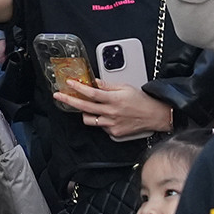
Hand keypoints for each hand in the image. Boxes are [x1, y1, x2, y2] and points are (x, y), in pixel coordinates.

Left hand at [55, 79, 173, 138]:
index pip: (91, 93)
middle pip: (85, 107)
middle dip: (69, 100)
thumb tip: (93, 81)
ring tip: (86, 106)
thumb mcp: (125, 87)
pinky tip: (105, 115)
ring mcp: (111, 124)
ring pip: (89, 119)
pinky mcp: (114, 133)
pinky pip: (100, 126)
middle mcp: (111, 112)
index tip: (68, 83)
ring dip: (84, 112)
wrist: (155, 116)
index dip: (78, 88)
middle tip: (58, 96)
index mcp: (114, 99)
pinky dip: (99, 119)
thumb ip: (107, 85)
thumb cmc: (141, 100)